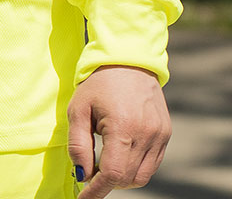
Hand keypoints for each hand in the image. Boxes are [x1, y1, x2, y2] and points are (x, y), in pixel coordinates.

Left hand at [68, 65, 170, 197]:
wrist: (128, 60)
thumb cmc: (98, 83)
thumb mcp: (79, 109)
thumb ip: (78, 144)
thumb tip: (81, 174)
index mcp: (123, 127)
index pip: (113, 173)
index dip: (97, 189)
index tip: (84, 198)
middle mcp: (147, 134)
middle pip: (127, 178)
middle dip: (107, 181)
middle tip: (90, 172)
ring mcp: (160, 136)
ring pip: (142, 175)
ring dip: (122, 176)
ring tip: (104, 161)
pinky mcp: (166, 134)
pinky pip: (151, 163)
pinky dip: (134, 166)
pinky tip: (120, 153)